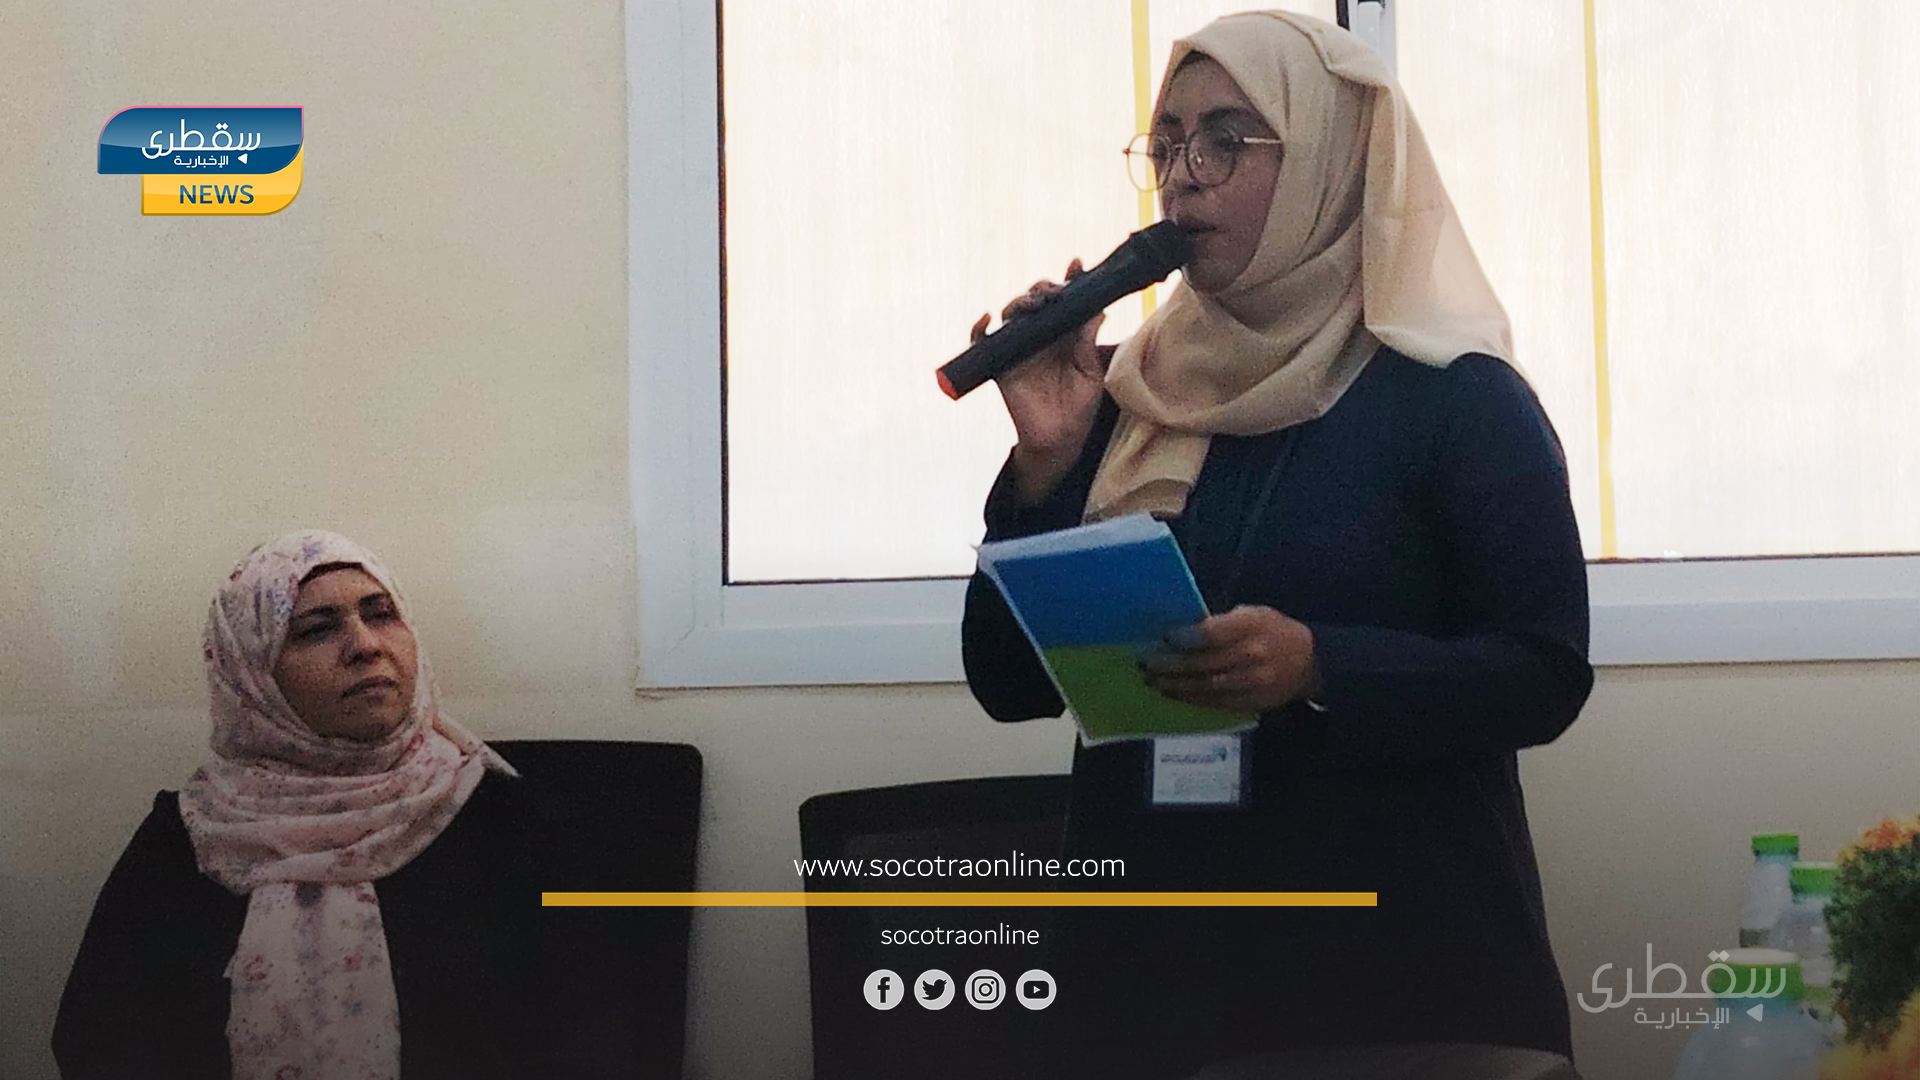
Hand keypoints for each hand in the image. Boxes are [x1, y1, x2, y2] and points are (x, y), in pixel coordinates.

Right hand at [971, 258, 1106, 503]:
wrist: (1062, 438)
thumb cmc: (1080, 406)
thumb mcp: (1090, 371)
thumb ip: (1088, 341)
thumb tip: (1097, 308)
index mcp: (1065, 333)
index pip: (1065, 300)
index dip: (1070, 280)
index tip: (1078, 265)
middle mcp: (1041, 335)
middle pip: (1037, 300)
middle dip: (1044, 289)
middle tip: (1056, 292)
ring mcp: (1019, 347)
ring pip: (1013, 314)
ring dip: (1021, 303)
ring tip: (1034, 304)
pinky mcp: (1001, 365)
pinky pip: (983, 343)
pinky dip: (979, 329)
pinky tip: (986, 320)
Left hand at [1139, 605, 1321, 712]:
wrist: (1309, 663)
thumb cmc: (1274, 630)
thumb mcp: (1253, 614)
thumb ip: (1221, 622)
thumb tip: (1182, 631)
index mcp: (1253, 627)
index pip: (1212, 635)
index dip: (1185, 638)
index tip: (1163, 637)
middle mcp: (1252, 657)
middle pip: (1203, 664)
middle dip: (1170, 665)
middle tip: (1146, 663)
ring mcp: (1252, 684)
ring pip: (1205, 687)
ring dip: (1174, 685)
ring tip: (1152, 680)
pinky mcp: (1250, 703)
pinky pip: (1214, 703)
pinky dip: (1190, 698)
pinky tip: (1172, 693)